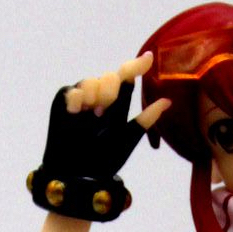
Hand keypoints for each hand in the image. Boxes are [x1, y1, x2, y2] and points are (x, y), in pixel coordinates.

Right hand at [30, 52, 168, 221]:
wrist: (75, 174)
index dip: (137, 66)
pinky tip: (76, 114)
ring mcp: (81, 97)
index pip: (126, 78)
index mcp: (116, 105)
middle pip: (110, 77)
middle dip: (110, 91)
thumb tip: (168, 101)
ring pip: (91, 81)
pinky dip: (77, 101)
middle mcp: (99, 98)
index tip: (150, 58)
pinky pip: (73, 91)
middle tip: (103, 113)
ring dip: (93, 97)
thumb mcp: (127, 140)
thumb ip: (145, 120)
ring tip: (90, 116)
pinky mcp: (64, 100)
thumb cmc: (102, 161)